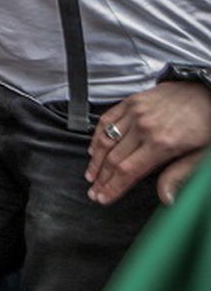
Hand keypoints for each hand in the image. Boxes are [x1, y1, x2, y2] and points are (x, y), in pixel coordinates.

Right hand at [86, 80, 210, 204]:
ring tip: (91, 175)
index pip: (127, 171)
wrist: (207, 92)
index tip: (103, 198)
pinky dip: (97, 136)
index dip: (112, 188)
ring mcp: (135, 112)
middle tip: (94, 192)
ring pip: (105, 140)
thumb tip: (166, 198)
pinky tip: (94, 149)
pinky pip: (107, 120)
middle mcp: (144, 127)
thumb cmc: (206, 124)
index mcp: (162, 143)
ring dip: (95, 161)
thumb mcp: (201, 154)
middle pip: (113, 159)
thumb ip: (179, 175)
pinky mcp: (131, 102)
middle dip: (101, 179)